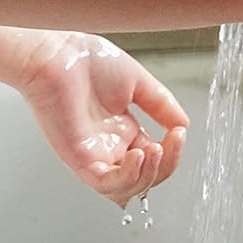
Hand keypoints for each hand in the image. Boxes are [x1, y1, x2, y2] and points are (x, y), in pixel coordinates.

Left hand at [12, 31, 188, 206]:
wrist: (59, 54)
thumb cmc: (86, 60)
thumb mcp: (137, 82)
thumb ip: (161, 105)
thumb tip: (183, 125)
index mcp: (122, 130)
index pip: (154, 159)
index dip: (171, 152)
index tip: (180, 132)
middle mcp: (108, 146)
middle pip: (143, 179)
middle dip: (165, 166)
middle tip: (173, 142)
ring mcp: (93, 154)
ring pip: (125, 189)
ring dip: (147, 175)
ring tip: (156, 150)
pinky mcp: (77, 158)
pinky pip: (104, 183)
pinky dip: (126, 176)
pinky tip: (138, 155)